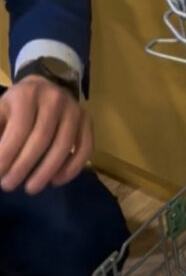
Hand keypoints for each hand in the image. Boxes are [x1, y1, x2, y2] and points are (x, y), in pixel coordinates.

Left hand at [0, 76, 92, 194]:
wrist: (42, 88)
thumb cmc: (16, 106)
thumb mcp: (0, 111)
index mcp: (27, 94)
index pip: (19, 130)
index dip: (8, 155)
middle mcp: (54, 99)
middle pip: (41, 139)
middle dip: (24, 166)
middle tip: (9, 186)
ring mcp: (75, 110)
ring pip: (64, 147)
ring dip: (46, 172)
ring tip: (31, 188)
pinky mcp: (87, 121)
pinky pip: (85, 149)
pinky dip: (72, 168)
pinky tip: (56, 181)